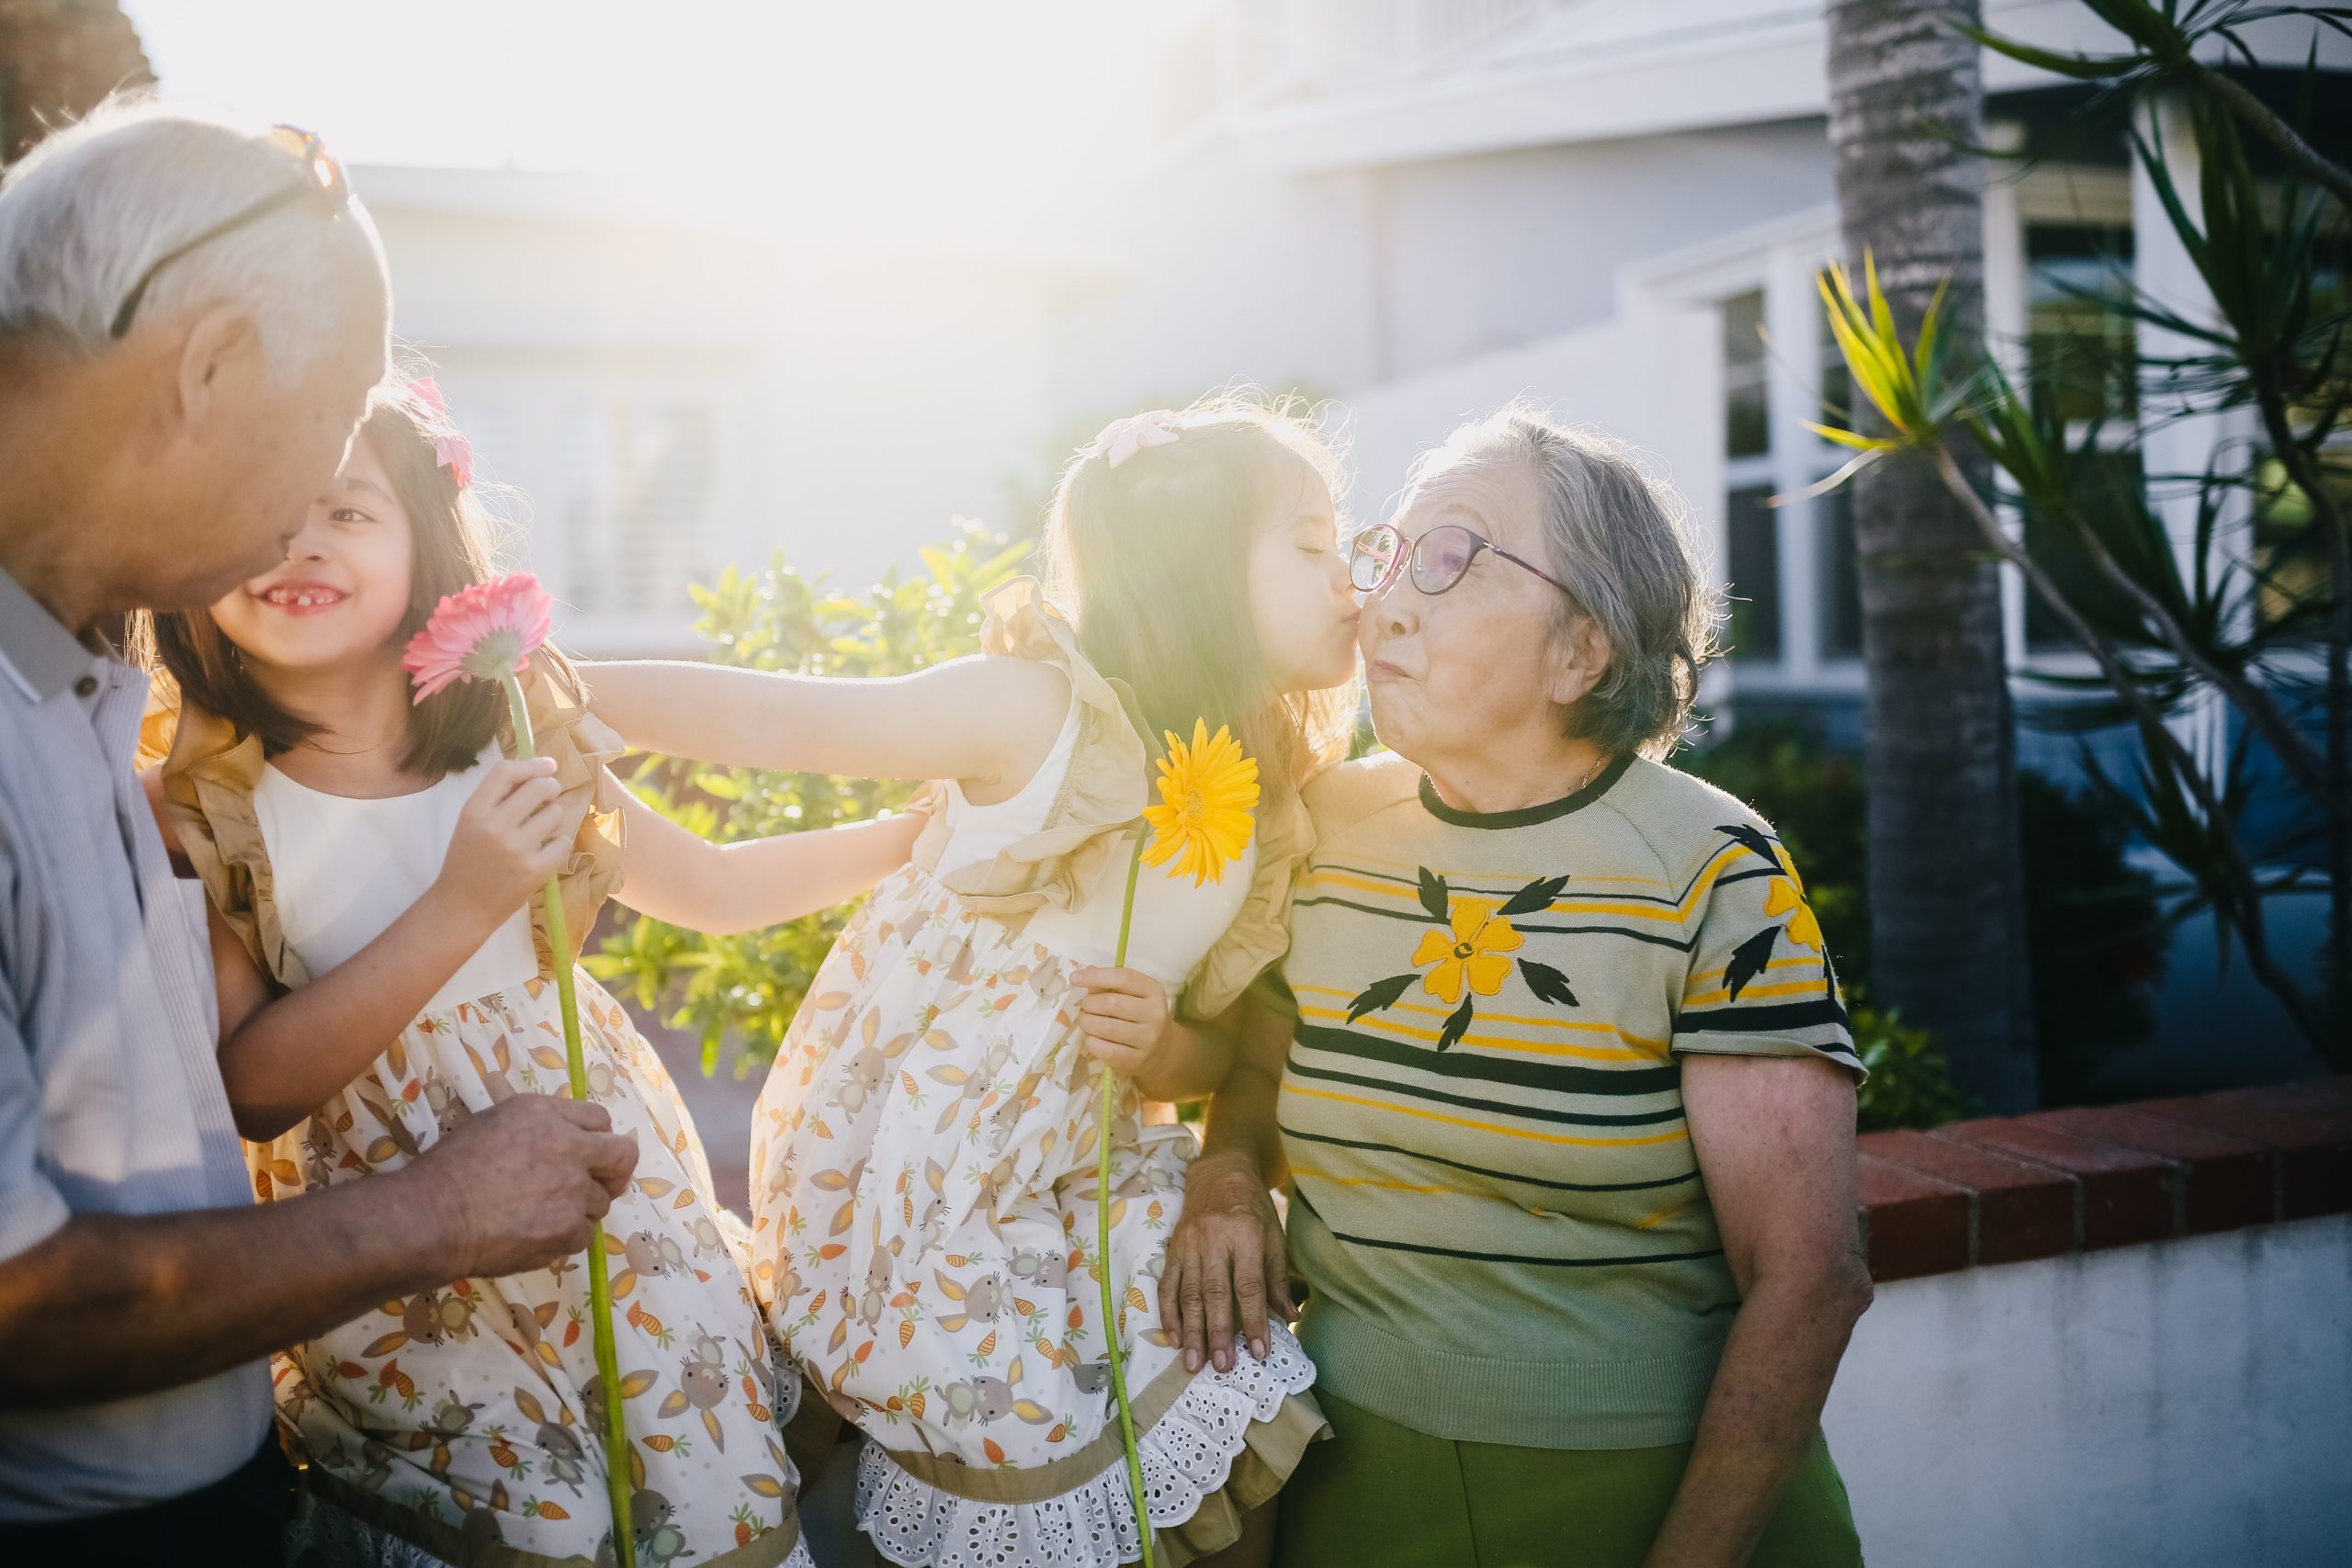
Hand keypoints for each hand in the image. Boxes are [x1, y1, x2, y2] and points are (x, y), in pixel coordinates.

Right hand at [399, 1094, 637, 1277]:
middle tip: (598, 1184)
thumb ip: (538, 1126)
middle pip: (622, 1157)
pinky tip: (532, 1234)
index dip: (595, 1139)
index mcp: (547, 1115)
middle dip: (614, 1171)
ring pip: (599, 1202)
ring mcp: (573, 1191)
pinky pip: (583, 1234)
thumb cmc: (450, 1169)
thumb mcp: (493, 1123)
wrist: (432, 1217)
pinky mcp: (569, 1230)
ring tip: (539, 1215)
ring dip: (578, 1209)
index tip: (587, 1153)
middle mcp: (570, 1148)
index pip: (600, 1120)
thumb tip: (565, 1137)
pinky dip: (563, 1237)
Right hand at [431, 758, 577, 930]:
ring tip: (541, 831)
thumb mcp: (470, 823)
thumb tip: (540, 770)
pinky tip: (546, 850)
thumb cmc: (468, 861)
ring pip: (555, 813)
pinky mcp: (534, 870)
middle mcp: (494, 826)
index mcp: (474, 811)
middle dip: (551, 788)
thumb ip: (497, 798)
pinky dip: (559, 844)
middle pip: (539, 787)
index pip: (506, 771)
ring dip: (554, 819)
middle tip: (549, 797)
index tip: (548, 766)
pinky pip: (563, 842)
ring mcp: (516, 849)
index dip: (532, 764)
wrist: (462, 907)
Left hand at [1072, 966, 1175, 1081]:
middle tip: (1084, 1007)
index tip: (1075, 978)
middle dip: (1089, 1003)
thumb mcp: (1132, 994)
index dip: (1096, 976)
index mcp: (1154, 991)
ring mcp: (1148, 1039)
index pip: (1123, 978)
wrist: (1161, 1050)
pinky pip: (1105, 1050)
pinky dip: (1091, 1042)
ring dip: (1087, 1022)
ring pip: (1106, 1027)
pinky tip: (1091, 1037)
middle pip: (1111, 1003)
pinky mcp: (1137, 1060)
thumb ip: (1109, 983)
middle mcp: (1155, 1014)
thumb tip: (1083, 976)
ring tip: (1085, 1021)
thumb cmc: (1139, 1015)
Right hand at [1158, 1147, 1290, 1374]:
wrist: (1219, 1173)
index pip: (1249, 1285)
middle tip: (1221, 1366)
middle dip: (1218, 1333)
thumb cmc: (1253, 1208)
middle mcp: (1214, 1239)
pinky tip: (1174, 1339)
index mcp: (1246, 1235)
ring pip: (1188, 1293)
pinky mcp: (1172, 1248)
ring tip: (1193, 1363)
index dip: (1255, 1320)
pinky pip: (1167, 1285)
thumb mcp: (1274, 1236)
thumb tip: (1291, 1318)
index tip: (1259, 1352)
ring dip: (1191, 1331)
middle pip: (1215, 1293)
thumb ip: (1277, 1279)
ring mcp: (1189, 1244)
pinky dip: (1169, 1314)